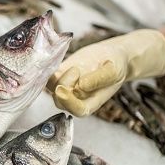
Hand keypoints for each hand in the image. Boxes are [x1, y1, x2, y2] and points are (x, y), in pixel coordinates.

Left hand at [46, 30, 164, 116]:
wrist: (111, 54)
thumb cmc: (116, 65)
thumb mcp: (113, 70)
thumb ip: (100, 79)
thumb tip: (82, 85)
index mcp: (92, 102)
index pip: (78, 110)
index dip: (69, 103)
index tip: (62, 90)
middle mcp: (76, 97)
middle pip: (60, 100)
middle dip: (63, 86)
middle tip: (76, 70)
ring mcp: (67, 86)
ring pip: (53, 88)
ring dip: (58, 77)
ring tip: (75, 67)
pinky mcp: (60, 74)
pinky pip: (48, 76)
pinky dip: (48, 70)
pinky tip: (55, 62)